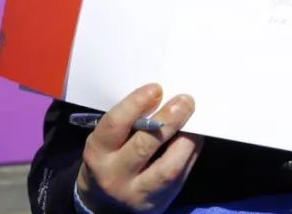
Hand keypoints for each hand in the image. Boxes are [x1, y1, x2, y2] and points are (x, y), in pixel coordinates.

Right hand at [76, 84, 202, 213]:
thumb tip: (162, 96)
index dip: (136, 104)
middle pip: (143, 146)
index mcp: (98, 152)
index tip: (156, 88)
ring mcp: (137, 192)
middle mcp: (114, 175)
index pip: (114, 124)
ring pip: (167, 168)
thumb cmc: (109, 159)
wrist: (104, 204)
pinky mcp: (158, 202)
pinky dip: (190, 153)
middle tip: (184, 101)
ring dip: (186, 140)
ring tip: (194, 121)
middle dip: (167, 120)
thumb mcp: (107, 141)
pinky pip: (179, 176)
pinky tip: (194, 137)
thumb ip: (128, 122)